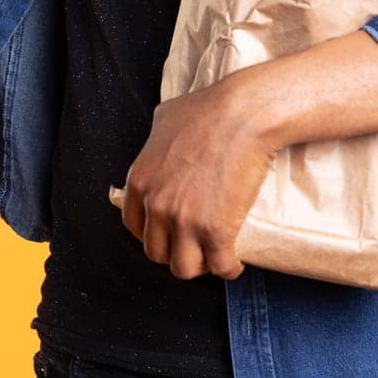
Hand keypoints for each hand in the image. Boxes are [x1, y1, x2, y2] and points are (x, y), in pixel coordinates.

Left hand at [118, 76, 277, 280]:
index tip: (169, 233)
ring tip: (213, 255)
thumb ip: (156, 137)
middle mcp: (157, 206)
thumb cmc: (208, 109)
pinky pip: (221, 267)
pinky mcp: (216, 231)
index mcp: (140, 181)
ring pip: (183, 268)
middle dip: (175, 251)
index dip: (153, 234)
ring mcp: (185, 222)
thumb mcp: (166, 117)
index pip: (134, 226)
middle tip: (194, 244)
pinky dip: (229, 268)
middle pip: (157, 252)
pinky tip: (235, 261)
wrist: (243, 114)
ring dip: (199, 265)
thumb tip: (161, 138)